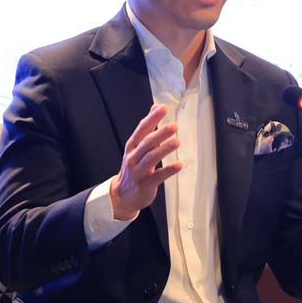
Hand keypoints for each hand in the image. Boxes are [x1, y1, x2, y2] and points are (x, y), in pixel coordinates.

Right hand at [110, 104, 181, 220]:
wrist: (122, 195)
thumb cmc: (133, 168)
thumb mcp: (137, 147)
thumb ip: (148, 128)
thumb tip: (156, 107)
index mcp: (132, 147)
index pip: (141, 129)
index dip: (152, 119)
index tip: (162, 108)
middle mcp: (133, 157)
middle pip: (147, 143)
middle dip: (160, 134)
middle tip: (174, 126)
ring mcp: (138, 171)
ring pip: (151, 158)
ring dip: (164, 149)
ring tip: (177, 142)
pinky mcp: (146, 184)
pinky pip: (158, 176)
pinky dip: (169, 170)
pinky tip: (179, 165)